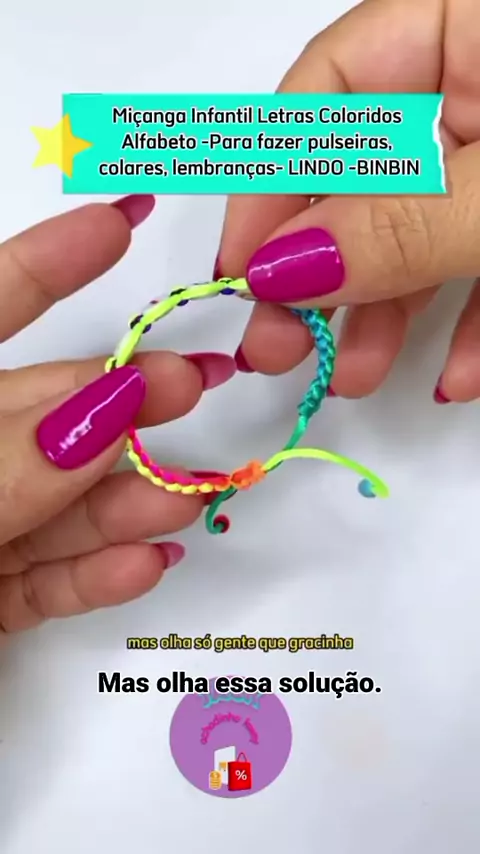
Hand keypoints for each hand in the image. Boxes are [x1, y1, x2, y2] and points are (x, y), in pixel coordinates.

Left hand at [0, 196, 234, 634]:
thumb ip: (5, 463)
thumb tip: (105, 407)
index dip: (45, 266)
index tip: (116, 221)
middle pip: (44, 419)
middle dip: (119, 403)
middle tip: (192, 383)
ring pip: (57, 505)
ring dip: (126, 499)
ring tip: (187, 494)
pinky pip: (44, 583)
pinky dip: (95, 576)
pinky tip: (146, 563)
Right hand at [216, 0, 479, 404]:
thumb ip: (404, 227)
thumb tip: (284, 267)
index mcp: (471, 23)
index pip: (333, 87)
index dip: (274, 179)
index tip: (241, 268)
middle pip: (368, 176)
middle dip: (323, 271)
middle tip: (280, 345)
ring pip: (425, 232)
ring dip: (385, 314)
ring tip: (351, 375)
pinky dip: (467, 323)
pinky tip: (452, 375)